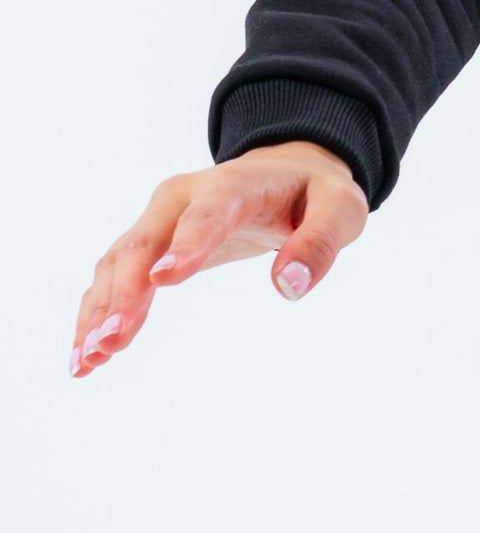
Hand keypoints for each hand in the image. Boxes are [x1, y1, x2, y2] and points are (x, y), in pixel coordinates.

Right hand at [69, 141, 369, 376]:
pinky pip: (114, 276)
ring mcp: (159, 219)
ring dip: (100, 310)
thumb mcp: (340, 209)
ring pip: (118, 262)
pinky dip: (97, 312)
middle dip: (125, 293)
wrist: (286, 171)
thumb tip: (288, 288)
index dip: (185, 246)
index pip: (206, 214)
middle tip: (111, 342)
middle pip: (144, 243)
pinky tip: (86, 356)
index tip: (162, 282)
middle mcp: (182, 197)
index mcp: (233, 185)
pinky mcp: (149, 243)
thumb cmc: (315, 195)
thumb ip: (320, 243)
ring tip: (87, 361)